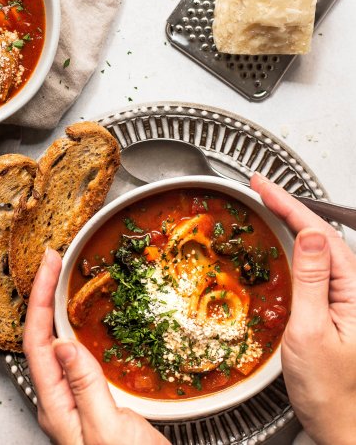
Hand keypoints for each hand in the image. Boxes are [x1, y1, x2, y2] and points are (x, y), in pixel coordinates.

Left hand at [23, 248, 168, 444]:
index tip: (49, 266)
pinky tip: (79, 315)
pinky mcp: (92, 396)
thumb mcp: (109, 431)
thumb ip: (86, 387)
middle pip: (40, 336)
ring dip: (54, 306)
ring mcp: (75, 397)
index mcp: (56, 405)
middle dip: (42, 294)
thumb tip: (63, 343)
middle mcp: (59, 399)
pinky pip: (75, 352)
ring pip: (55, 341)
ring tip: (58, 277)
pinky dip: (74, 324)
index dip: (39, 299)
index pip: (37, 341)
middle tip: (51, 261)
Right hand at [251, 174, 355, 444]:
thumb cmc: (330, 389)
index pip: (320, 233)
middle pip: (322, 232)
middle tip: (260, 187)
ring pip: (320, 245)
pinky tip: (284, 239)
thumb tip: (312, 236)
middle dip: (289, 204)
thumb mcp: (313, 331)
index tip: (264, 186)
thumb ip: (314, 281)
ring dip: (293, 220)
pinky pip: (317, 263)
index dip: (289, 204)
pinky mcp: (337, 304)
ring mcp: (348, 296)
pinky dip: (296, 243)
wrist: (341, 424)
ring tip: (269, 203)